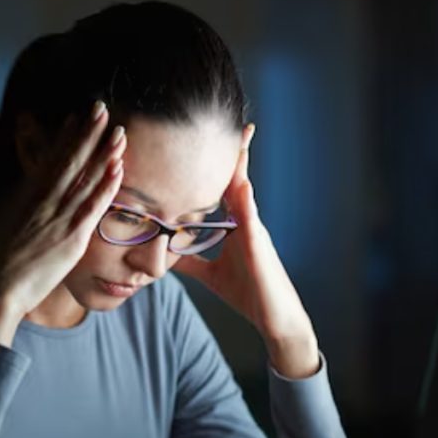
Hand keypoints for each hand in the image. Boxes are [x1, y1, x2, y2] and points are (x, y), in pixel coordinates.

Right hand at [0, 101, 127, 346]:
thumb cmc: (6, 270)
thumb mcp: (16, 235)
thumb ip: (31, 221)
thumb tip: (36, 217)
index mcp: (30, 201)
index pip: (51, 162)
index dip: (65, 138)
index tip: (76, 116)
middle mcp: (43, 203)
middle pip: (69, 160)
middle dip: (86, 132)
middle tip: (100, 107)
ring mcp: (57, 218)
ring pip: (84, 177)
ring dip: (102, 152)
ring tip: (118, 129)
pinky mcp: (70, 237)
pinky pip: (92, 205)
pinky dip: (106, 185)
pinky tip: (118, 167)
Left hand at [172, 124, 319, 376]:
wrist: (274, 318)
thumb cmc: (247, 293)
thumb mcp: (209, 274)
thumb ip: (189, 260)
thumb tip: (163, 252)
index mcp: (235, 224)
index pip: (224, 187)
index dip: (217, 164)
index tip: (208, 137)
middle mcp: (247, 221)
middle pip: (238, 178)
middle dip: (237, 150)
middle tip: (235, 119)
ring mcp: (255, 231)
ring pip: (246, 191)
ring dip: (241, 165)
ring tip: (239, 137)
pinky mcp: (260, 247)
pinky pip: (252, 220)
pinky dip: (246, 201)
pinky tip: (242, 185)